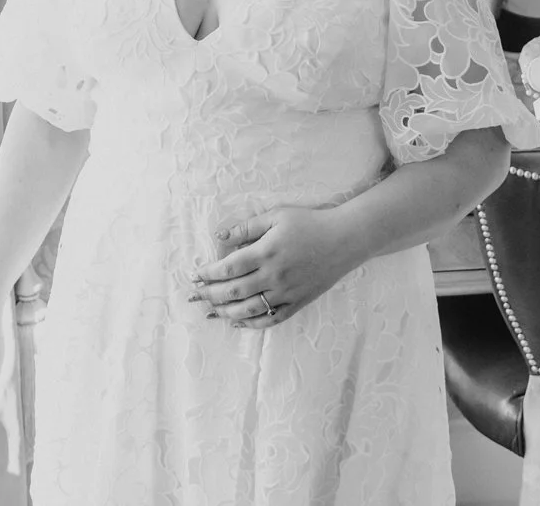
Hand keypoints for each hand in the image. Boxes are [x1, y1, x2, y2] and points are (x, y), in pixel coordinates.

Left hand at [186, 206, 358, 329]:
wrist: (345, 239)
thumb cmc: (310, 223)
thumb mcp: (277, 216)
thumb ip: (247, 226)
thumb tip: (220, 235)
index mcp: (267, 251)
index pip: (229, 267)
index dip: (209, 273)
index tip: (195, 275)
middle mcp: (274, 275)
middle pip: (234, 291)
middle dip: (210, 294)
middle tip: (195, 295)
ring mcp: (286, 292)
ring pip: (249, 309)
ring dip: (225, 311)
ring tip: (210, 310)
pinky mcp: (297, 302)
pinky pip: (270, 319)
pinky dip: (251, 323)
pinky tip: (237, 321)